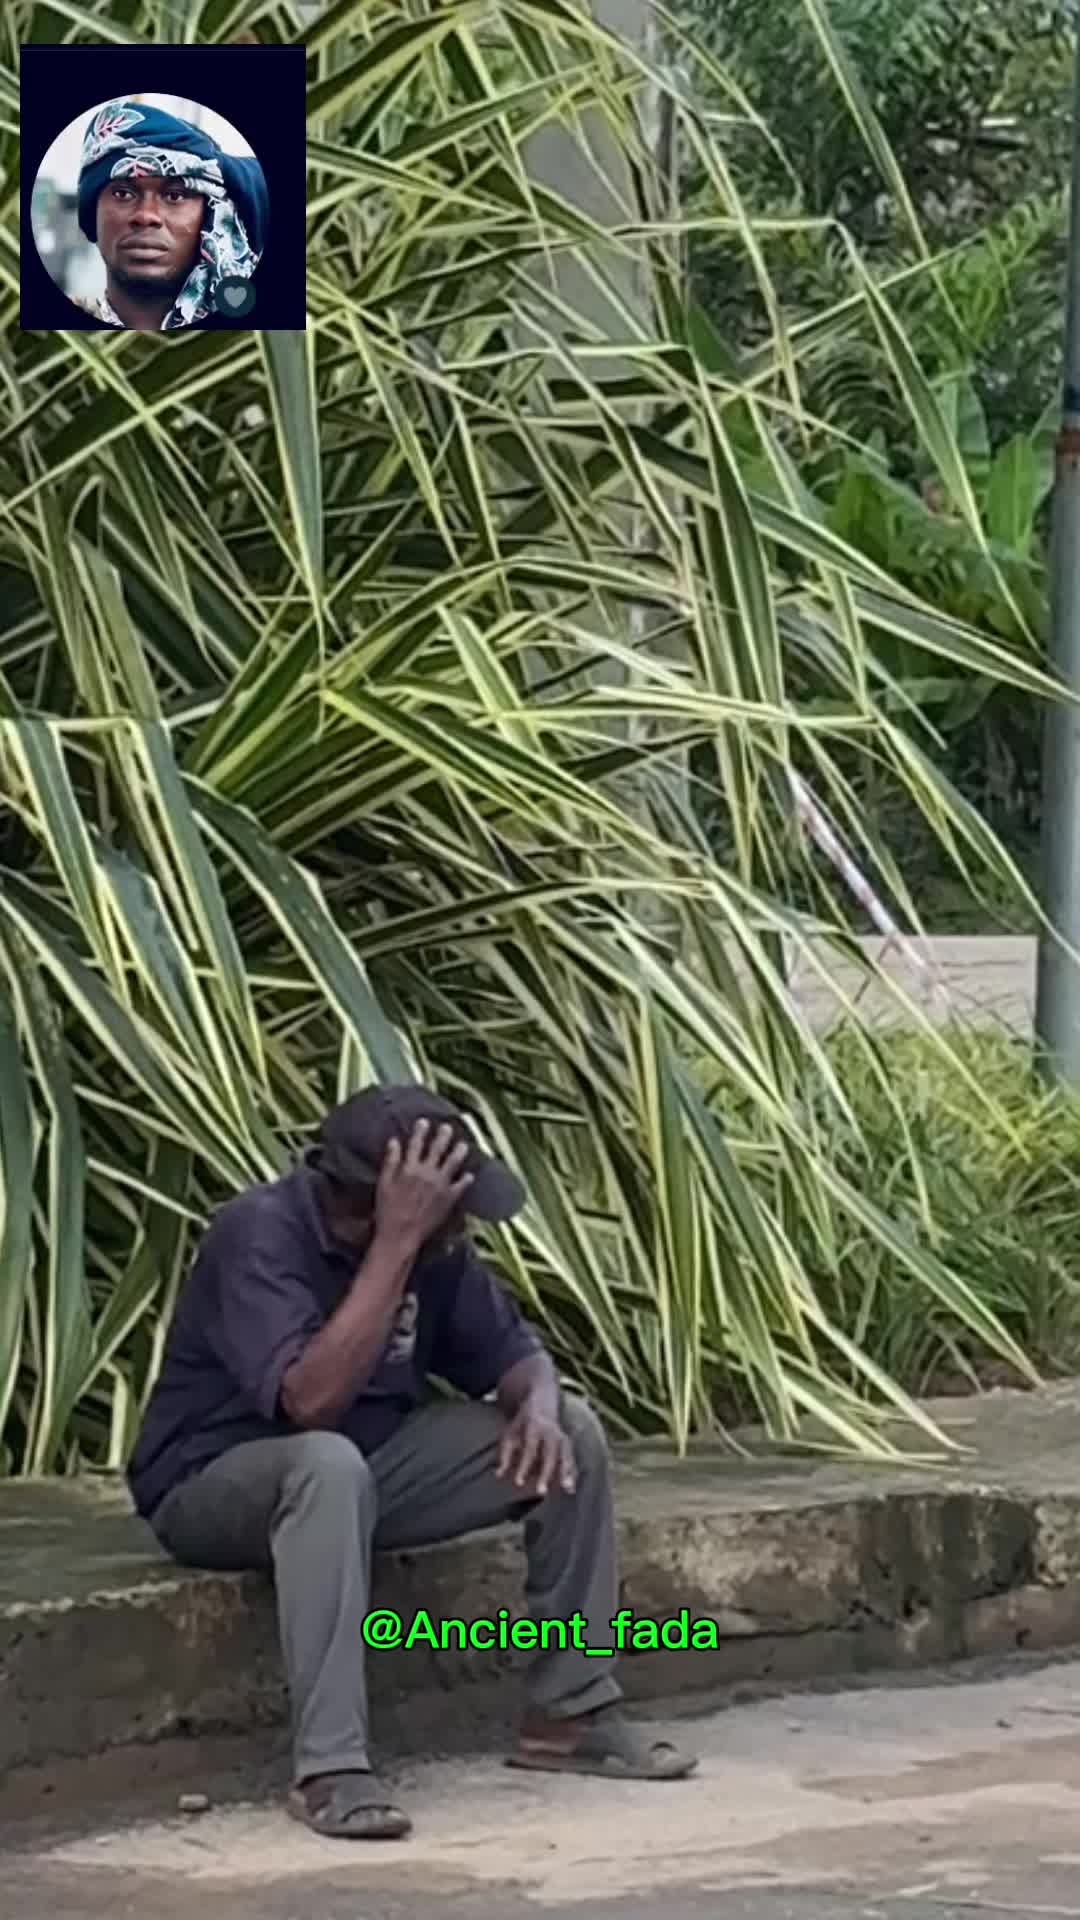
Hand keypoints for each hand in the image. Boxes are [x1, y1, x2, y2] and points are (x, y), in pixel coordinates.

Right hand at [374, 1120, 473, 1254]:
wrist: (401, 1234)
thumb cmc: (387, 1210)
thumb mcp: (383, 1184)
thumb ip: (390, 1161)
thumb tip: (393, 1141)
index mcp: (409, 1168)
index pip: (416, 1144)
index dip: (420, 1131)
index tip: (424, 1122)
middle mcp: (427, 1173)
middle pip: (437, 1149)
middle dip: (443, 1136)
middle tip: (448, 1127)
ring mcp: (440, 1185)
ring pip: (453, 1163)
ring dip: (459, 1152)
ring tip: (464, 1145)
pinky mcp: (449, 1199)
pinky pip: (461, 1185)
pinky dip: (466, 1179)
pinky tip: (470, 1174)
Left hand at [496, 1401, 575, 1497]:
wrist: (542, 1406)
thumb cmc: (522, 1425)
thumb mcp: (510, 1434)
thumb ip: (505, 1455)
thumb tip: (498, 1475)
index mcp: (534, 1426)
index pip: (530, 1449)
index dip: (524, 1466)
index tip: (518, 1483)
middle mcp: (551, 1432)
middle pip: (551, 1454)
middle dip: (547, 1473)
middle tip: (541, 1492)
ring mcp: (562, 1438)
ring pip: (566, 1456)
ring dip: (566, 1473)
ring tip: (567, 1489)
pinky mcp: (568, 1445)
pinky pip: (571, 1460)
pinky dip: (572, 1473)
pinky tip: (571, 1488)